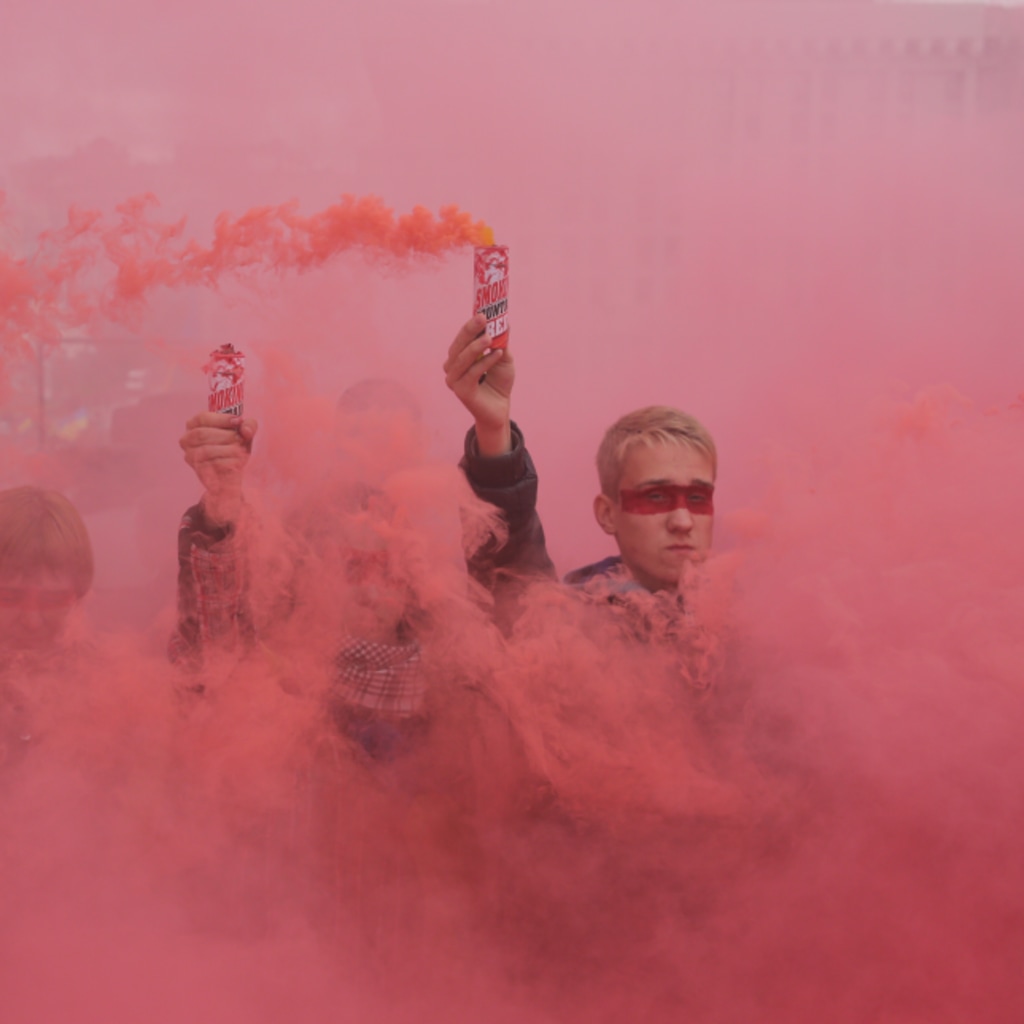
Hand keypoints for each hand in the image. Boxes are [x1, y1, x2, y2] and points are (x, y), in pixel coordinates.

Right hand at [179, 412, 257, 524]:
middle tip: (240, 440)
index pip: (202, 418)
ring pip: (206, 450)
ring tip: (240, 451)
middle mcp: (187, 439)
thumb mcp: (244, 434)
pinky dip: (228, 462)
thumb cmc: (234, 447)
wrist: (233, 472)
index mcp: (194, 425)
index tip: (238, 421)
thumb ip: (249, 426)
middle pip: (202, 434)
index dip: (221, 419)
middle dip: (226, 436)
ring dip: (228, 449)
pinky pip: (211, 464)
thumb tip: (246, 429)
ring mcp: (190, 455)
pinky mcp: (198, 470)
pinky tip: (237, 462)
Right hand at [443, 314, 513, 455]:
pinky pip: (472, 373)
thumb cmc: (498, 382)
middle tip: (483, 318)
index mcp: (458, 356)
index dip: (470, 325)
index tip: (482, 312)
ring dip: (476, 346)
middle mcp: (452, 367)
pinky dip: (485, 362)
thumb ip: (500, 342)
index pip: (461, 337)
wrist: (500, 409)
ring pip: (462, 359)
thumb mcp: (503, 358)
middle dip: (470, 330)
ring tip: (490, 338)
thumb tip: (504, 322)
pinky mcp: (461, 391)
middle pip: (458, 345)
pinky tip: (497, 355)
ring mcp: (454, 380)